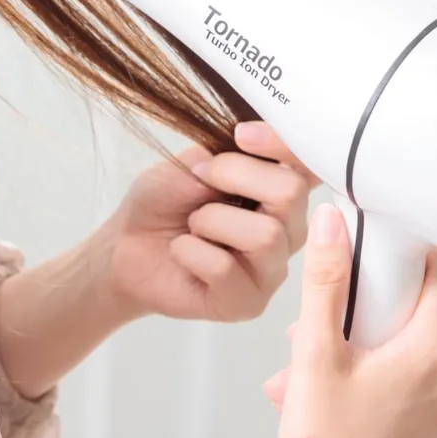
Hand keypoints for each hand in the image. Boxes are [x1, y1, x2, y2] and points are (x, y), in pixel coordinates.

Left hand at [96, 122, 318, 323]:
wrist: (127, 246)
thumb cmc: (164, 204)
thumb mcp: (190, 163)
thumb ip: (226, 155)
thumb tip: (249, 149)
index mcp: (281, 190)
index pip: (308, 162)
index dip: (282, 144)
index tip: (242, 135)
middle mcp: (288, 229)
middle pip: (291, 193)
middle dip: (236, 176)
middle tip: (202, 180)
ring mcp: (272, 269)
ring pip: (265, 236)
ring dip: (211, 220)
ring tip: (192, 226)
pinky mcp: (248, 302)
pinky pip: (225, 269)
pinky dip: (191, 251)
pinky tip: (183, 251)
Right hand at [265, 204, 436, 437]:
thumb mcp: (315, 352)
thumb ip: (326, 281)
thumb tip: (332, 223)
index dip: (408, 252)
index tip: (372, 253)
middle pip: (418, 312)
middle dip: (363, 314)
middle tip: (312, 332)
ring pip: (410, 350)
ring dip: (361, 351)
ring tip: (306, 375)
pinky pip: (414, 384)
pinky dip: (376, 381)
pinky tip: (332, 399)